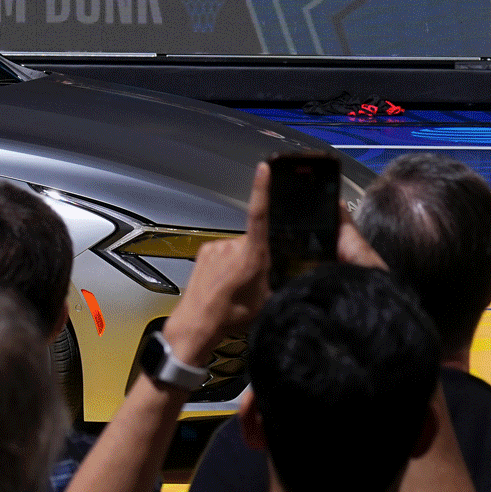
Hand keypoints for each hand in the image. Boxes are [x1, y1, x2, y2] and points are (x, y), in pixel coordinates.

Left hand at [161, 161, 271, 359]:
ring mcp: (216, 247)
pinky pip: (221, 252)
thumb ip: (280, 281)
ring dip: (239, 261)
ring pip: (237, 248)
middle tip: (254, 281)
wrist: (197, 323)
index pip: (260, 215)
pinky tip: (222, 282)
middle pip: (254, 241)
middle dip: (257, 255)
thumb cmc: (233, 315)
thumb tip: (292, 276)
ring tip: (235, 286)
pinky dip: (225, 263)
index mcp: (253, 254)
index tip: (264, 168)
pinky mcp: (204, 251)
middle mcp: (234, 245)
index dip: (262, 190)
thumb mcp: (269, 301)